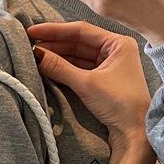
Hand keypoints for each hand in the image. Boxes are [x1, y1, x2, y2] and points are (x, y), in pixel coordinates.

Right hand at [27, 20, 155, 163]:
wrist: (135, 134)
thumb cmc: (119, 104)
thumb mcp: (86, 84)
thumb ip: (59, 67)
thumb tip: (36, 54)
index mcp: (117, 43)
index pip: (81, 30)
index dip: (54, 30)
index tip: (32, 30)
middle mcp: (114, 51)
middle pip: (78, 43)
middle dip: (54, 44)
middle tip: (29, 45)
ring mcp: (108, 67)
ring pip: (77, 57)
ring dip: (57, 57)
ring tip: (34, 56)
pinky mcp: (103, 82)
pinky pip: (79, 70)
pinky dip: (64, 69)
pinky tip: (48, 68)